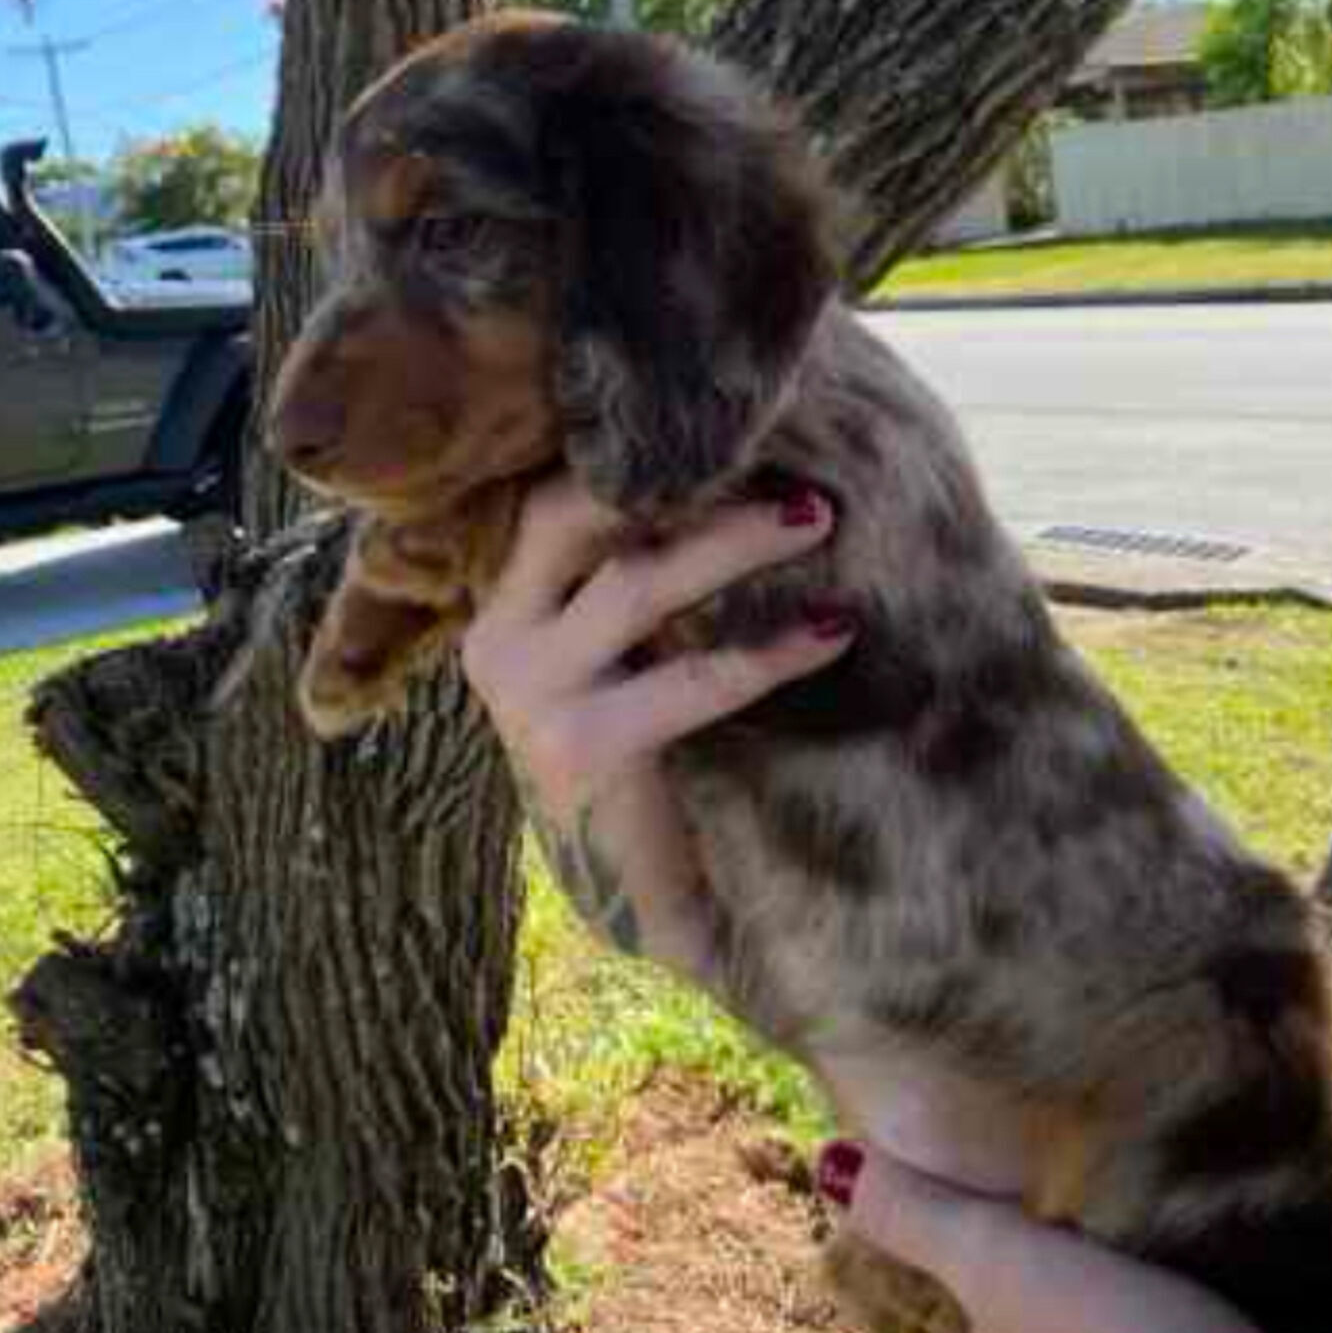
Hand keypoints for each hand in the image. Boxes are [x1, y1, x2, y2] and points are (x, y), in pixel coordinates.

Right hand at [461, 471, 851, 975]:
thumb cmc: (653, 765)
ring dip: (733, 543)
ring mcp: (530, 697)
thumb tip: (747, 476)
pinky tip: (832, 631)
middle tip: (789, 470)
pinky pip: (690, 678)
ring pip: (635, 583)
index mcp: (506, 611)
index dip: (633, 458)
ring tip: (818, 518)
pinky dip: (769, 651)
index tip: (732, 426)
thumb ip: (643, 584)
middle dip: (682, 485)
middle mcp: (499, 643)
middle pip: (581, 519)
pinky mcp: (579, 749)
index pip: (557, 501)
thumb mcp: (628, 661)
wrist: (649, 905)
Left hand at [833, 1144, 1331, 1332]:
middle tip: (984, 1189)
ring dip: (1067, 1289)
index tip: (889, 1215)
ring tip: (1077, 1201)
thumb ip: (919, 1221)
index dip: (890, 1285)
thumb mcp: (1001, 1269)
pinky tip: (1167, 1256)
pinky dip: (1143, 1303)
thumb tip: (827, 1169)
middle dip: (980, 1281)